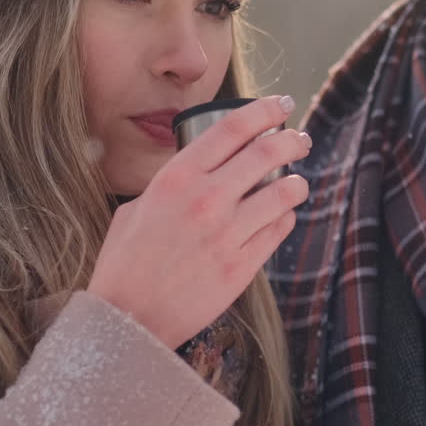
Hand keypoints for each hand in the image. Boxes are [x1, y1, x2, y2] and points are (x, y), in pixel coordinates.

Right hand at [87, 95, 310, 348]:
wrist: (127, 319)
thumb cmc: (125, 264)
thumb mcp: (136, 209)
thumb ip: (170, 186)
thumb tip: (197, 172)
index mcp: (175, 178)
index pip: (231, 128)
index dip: (263, 110)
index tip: (280, 105)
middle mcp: (205, 200)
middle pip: (266, 153)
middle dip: (291, 140)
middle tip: (300, 140)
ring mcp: (226, 234)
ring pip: (283, 193)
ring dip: (296, 182)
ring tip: (296, 182)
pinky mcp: (241, 267)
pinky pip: (278, 230)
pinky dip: (285, 218)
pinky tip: (282, 215)